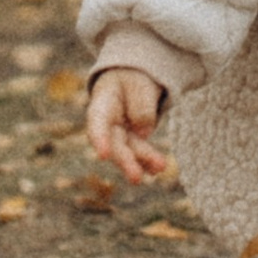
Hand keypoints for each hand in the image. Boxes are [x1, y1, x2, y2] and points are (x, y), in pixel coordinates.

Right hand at [85, 66, 171, 183]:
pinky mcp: (131, 140)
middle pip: (114, 143)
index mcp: (101, 104)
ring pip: (129, 149)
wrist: (132, 80)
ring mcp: (119, 133)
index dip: (99, 139)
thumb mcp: (138, 84)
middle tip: (136, 177)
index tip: (103, 155)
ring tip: (160, 168)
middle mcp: (107, 123)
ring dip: (142, 161)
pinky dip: (147, 160)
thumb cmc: (131, 80)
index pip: (97, 122)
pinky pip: (139, 151)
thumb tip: (144, 132)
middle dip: (125, 160)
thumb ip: (141, 106)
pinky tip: (157, 169)